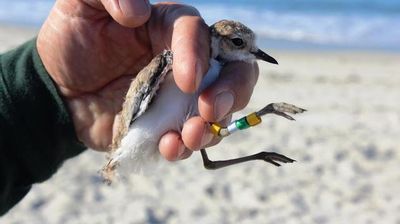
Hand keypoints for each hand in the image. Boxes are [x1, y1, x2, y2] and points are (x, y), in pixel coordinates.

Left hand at [37, 0, 258, 160]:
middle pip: (232, 73)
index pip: (201, 35)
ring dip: (211, 127)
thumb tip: (138, 13)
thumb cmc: (72, 40)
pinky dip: (185, 147)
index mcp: (170, 30)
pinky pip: (188, 139)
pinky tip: (169, 146)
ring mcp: (179, 99)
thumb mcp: (81, 6)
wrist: (58, 88)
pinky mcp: (167, 127)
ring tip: (189, 135)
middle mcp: (185, 64)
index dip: (201, 56)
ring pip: (218, 112)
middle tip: (212, 108)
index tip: (187, 80)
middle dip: (232, 91)